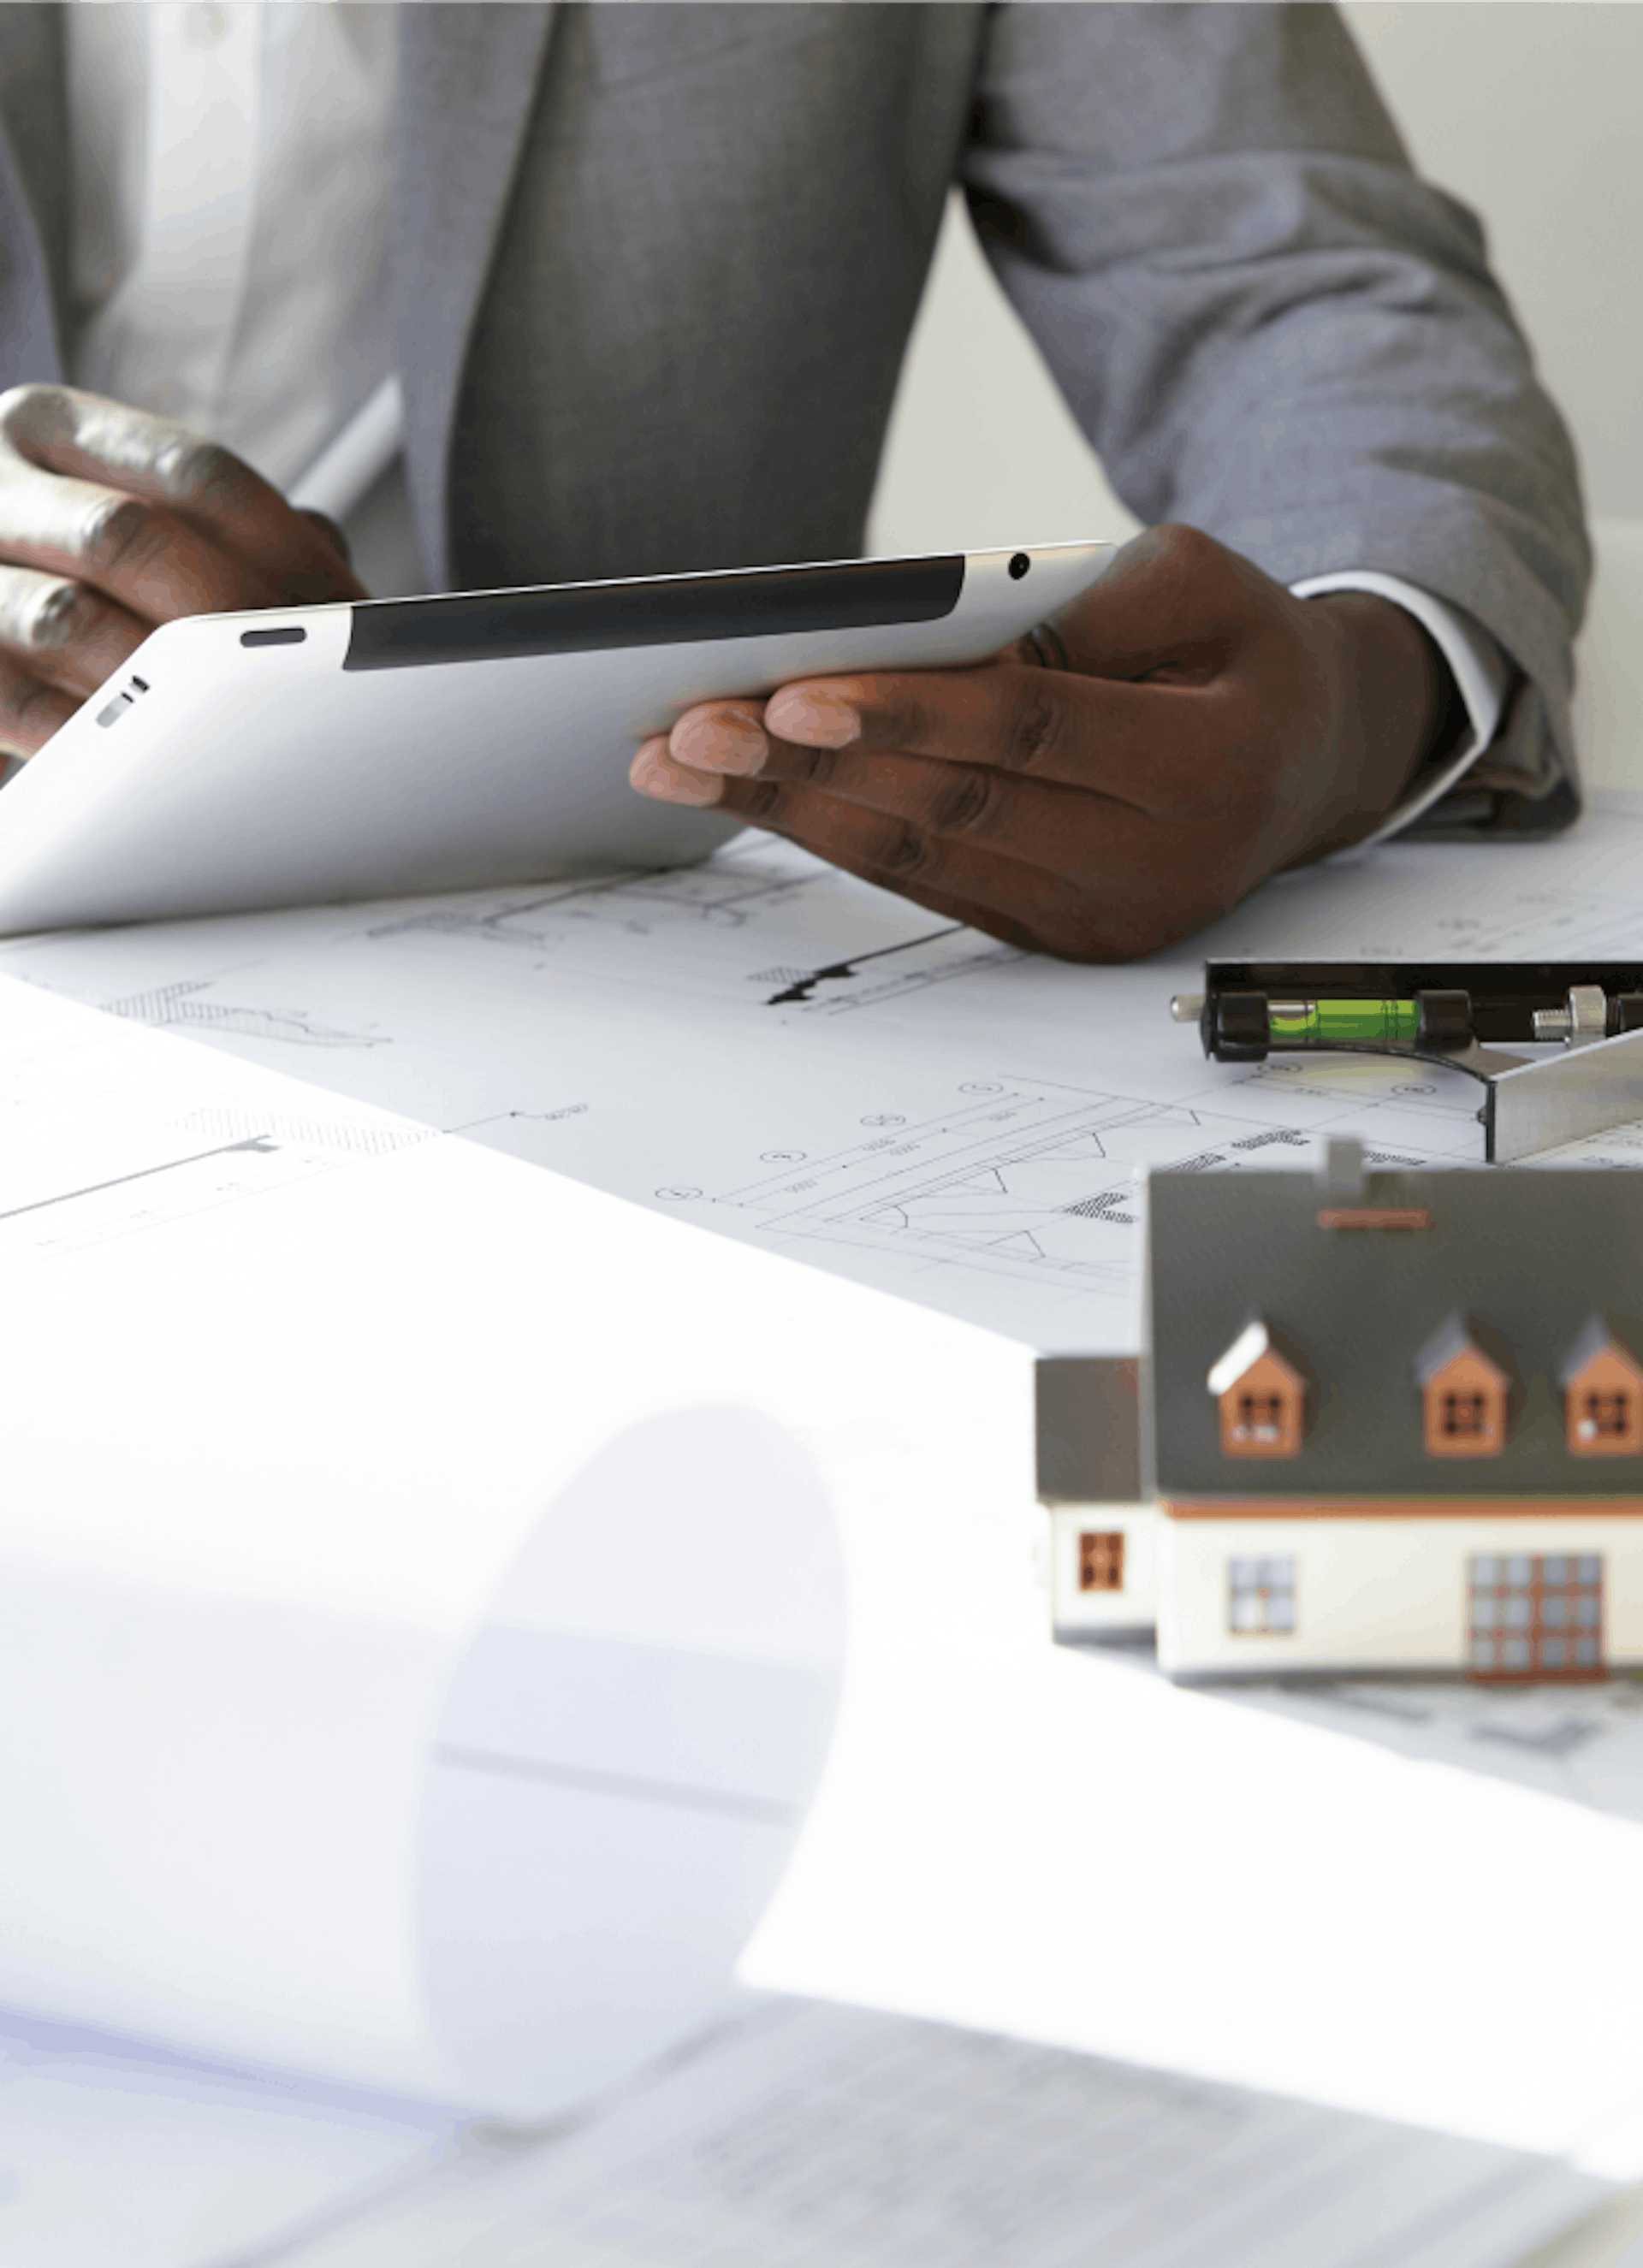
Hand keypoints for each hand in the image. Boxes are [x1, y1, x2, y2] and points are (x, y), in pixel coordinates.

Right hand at [0, 384, 367, 759]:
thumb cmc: (71, 578)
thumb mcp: (136, 523)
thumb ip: (232, 539)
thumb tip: (348, 608)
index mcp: (51, 428)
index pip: (193, 471)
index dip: (287, 549)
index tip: (355, 616)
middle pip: (128, 536)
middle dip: (229, 614)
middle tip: (302, 676)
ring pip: (65, 621)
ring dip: (163, 679)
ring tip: (231, 720)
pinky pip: (17, 705)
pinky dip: (94, 736)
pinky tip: (152, 759)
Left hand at [629, 524, 1453, 959]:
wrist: (1310, 763)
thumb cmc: (1243, 651)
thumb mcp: (1197, 581)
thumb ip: (1076, 610)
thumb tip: (927, 641)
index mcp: (1209, 765)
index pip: (1032, 734)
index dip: (906, 713)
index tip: (791, 691)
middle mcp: (1156, 861)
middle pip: (953, 807)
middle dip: (806, 768)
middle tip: (691, 727)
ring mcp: (1102, 914)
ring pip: (921, 857)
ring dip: (791, 810)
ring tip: (685, 760)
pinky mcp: (1057, 933)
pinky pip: (927, 882)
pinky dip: (834, 834)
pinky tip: (756, 793)